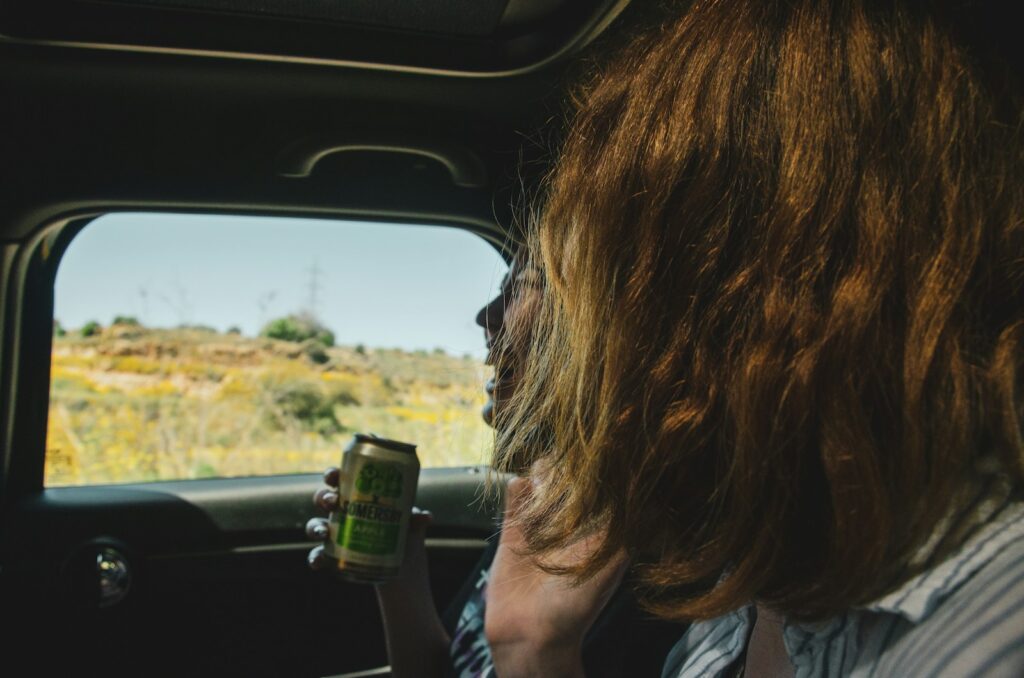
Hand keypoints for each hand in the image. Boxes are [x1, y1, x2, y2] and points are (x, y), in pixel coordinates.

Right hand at [307, 467, 449, 677]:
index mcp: (357, 495)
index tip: (333, 475)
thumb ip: (414, 520)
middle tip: (333, 502)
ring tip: (324, 533)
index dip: (332, 474)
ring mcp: (334, 534)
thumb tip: (426, 518)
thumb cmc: (402, 533)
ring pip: (314, 525)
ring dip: (315, 527)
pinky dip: (315, 558)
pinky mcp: (332, 556)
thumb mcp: (409, 526)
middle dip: (323, 498)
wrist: (400, 566)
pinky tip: (318, 563)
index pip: (340, 479)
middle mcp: (341, 512)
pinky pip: (317, 555)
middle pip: (323, 499)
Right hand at [485, 475, 628, 677]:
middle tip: (564, 488)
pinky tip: (525, 499)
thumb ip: (628, 528)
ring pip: (543, 475)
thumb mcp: (611, 564)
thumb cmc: (577, 606)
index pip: (603, 481)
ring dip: (543, 475)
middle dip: (568, 471)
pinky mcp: (514, 526)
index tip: (593, 471)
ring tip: (543, 493)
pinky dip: (519, 486)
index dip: (598, 471)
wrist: (531, 634)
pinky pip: (517, 491)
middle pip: (571, 471)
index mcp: (600, 526)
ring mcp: (542, 521)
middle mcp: (573, 520)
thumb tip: (647, 494)